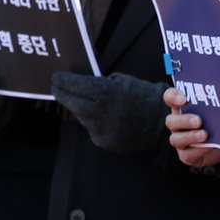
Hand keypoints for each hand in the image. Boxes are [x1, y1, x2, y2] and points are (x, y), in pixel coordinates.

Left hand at [52, 72, 167, 154]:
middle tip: (57, 88)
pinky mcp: (105, 142)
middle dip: (63, 94)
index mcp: (106, 92)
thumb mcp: (123, 81)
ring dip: (79, 108)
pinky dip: (93, 122)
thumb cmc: (145, 96)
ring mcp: (102, 129)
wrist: (163, 122)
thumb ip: (102, 83)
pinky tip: (100, 116)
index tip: (56, 77)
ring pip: (82, 117)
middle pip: (73, 102)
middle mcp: (101, 112)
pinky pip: (93, 130)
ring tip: (80, 100)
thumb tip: (83, 84)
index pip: (76, 86)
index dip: (64, 81)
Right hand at [163, 86, 219, 167]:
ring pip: (175, 139)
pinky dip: (198, 150)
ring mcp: (180, 140)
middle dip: (184, 120)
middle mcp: (178, 124)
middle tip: (198, 120)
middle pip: (171, 121)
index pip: (170, 98)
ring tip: (204, 135)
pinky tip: (208, 146)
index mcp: (182, 108)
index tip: (183, 99)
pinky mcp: (186, 156)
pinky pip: (186, 155)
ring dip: (190, 137)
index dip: (173, 97)